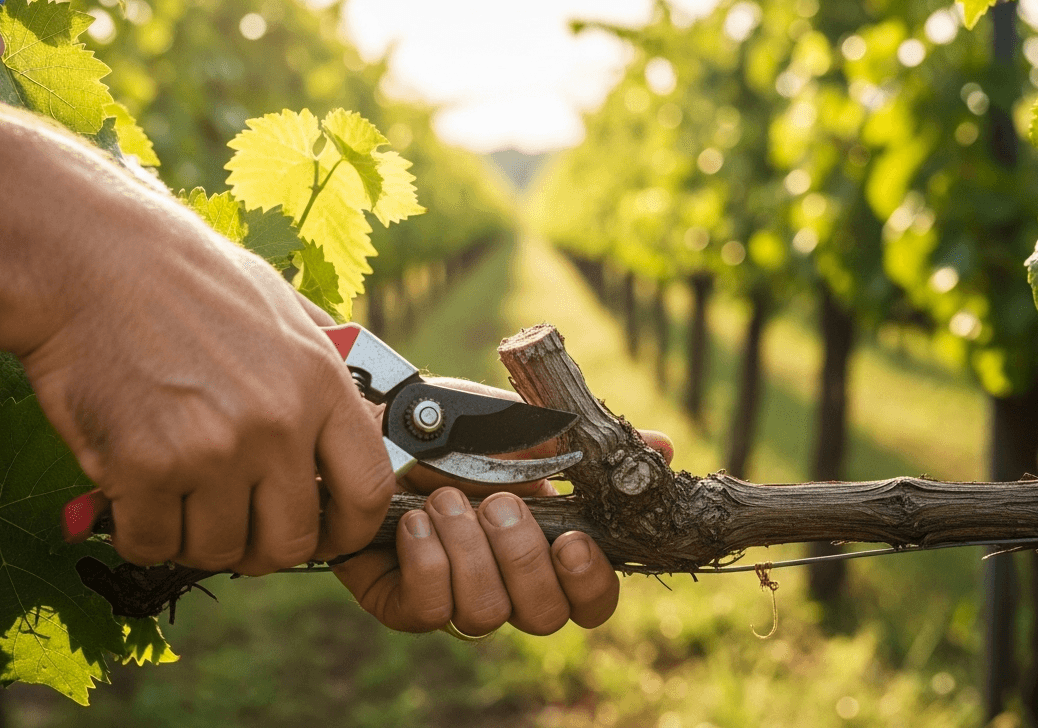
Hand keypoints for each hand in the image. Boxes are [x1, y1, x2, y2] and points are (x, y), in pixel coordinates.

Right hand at [0, 69, 393, 576]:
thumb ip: (328, 364)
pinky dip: (139, 534)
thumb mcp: (283, 306)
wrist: (90, 260)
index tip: (327, 536)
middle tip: (234, 525)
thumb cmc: (185, 279)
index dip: (350, 530)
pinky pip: (152, 544)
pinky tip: (132, 496)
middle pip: (291, 541)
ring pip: (218, 551)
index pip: (368, 492)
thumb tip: (368, 412)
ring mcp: (211, 450)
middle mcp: (276, 423)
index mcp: (320, 383)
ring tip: (176, 495)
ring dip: (195, 538)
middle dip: (262, 546)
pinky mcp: (143, 468)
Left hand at [334, 379, 673, 635]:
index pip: (590, 601)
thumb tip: (665, 448)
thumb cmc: (453, 425)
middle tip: (498, 504)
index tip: (575, 542)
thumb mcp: (523, 425)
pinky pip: (428, 612)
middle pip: (542, 617)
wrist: (372, 420)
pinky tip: (414, 521)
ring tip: (445, 499)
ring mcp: (454, 595)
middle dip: (522, 558)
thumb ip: (589, 445)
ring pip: (485, 615)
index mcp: (547, 546)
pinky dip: (427, 562)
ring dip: (469, 551)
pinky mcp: (402, 600)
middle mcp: (505, 581)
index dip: (591, 585)